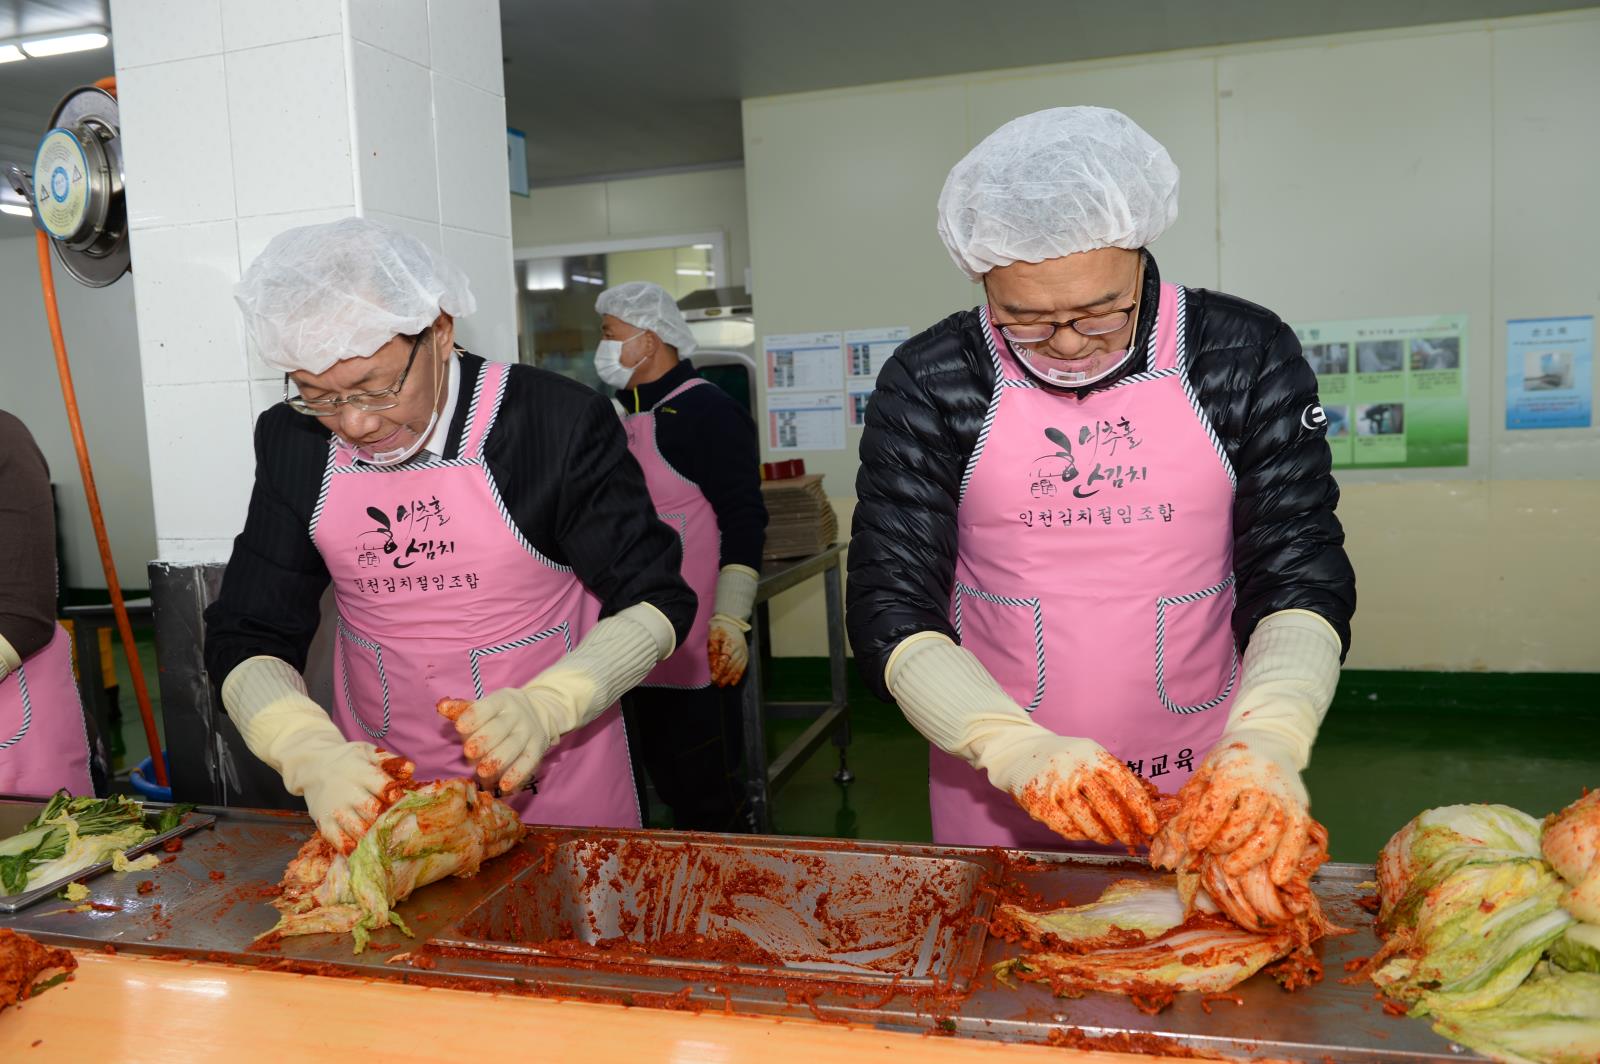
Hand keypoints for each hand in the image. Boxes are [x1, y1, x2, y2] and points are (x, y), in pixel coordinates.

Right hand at [281, 733, 410, 854]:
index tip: (408, 805)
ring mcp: (335, 809)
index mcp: (362, 773)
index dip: (398, 798)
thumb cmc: (347, 760)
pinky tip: (363, 852)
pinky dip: (351, 849)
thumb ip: (389, 760)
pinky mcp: (324, 822)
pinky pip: (337, 840)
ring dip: (373, 837)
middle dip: (388, 820)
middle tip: (402, 829)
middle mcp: (348, 792)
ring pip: (357, 829)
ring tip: (386, 842)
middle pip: (373, 812)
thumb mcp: (366, 751)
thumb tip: (411, 770)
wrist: (312, 765)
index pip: (384, 788)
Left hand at [438, 690, 556, 794]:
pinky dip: (517, 774)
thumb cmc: (500, 713)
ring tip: (482, 772)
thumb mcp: (486, 707)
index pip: (488, 706)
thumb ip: (464, 710)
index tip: (459, 727)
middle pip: (501, 727)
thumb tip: (442, 708)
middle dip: (485, 740)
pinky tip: (504, 786)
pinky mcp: (537, 748)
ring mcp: (529, 731)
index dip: (474, 716)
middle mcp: (518, 714)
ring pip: (514, 745)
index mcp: (502, 700)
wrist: (539, 712)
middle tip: (469, 752)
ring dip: (498, 759)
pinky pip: (528, 762)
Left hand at [707, 615, 748, 686]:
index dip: (719, 670)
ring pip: (737, 668)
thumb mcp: (713, 637)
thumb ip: (713, 651)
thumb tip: (712, 666)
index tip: (713, 679)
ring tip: (722, 685)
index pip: (725, 660)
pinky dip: (738, 675)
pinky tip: (733, 682)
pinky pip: (743, 667)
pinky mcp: (745, 654)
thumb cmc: (719, 628)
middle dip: (724, 676)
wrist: (731, 621)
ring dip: (730, 677)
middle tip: (717, 684)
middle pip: (731, 666)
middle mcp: (739, 649)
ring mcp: (744, 652)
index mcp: (730, 644)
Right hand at [990, 732, 1158, 846]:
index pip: (1126, 785)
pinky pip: (1068, 830)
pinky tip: (1084, 831)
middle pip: (1111, 809)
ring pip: (1090, 824)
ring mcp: (1056, 788)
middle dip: (1126, 829)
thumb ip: (1112, 778)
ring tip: (1108, 837)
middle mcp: (1075, 769)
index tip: (1151, 826)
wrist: (1018, 752)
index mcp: (1093, 755)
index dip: (1142, 810)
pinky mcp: (1039, 805)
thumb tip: (1141, 813)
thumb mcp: (1089, 755)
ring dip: (1104, 836)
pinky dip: (1081, 835)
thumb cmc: (1063, 758)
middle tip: (1132, 839)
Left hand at [1173, 732, 1311, 884]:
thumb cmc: (1231, 759)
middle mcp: (1261, 782)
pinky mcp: (1301, 807)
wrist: (1270, 739)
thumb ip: (1189, 804)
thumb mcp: (1206, 772)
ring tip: (1233, 869)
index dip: (1203, 828)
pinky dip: (1289, 859)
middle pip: (1246, 820)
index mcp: (1232, 770)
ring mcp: (1284, 795)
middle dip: (1226, 842)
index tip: (1195, 844)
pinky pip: (1298, 836)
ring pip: (1272, 831)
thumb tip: (1172, 841)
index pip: (1217, 804)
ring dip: (1252, 856)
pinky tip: (1277, 878)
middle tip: (1213, 853)